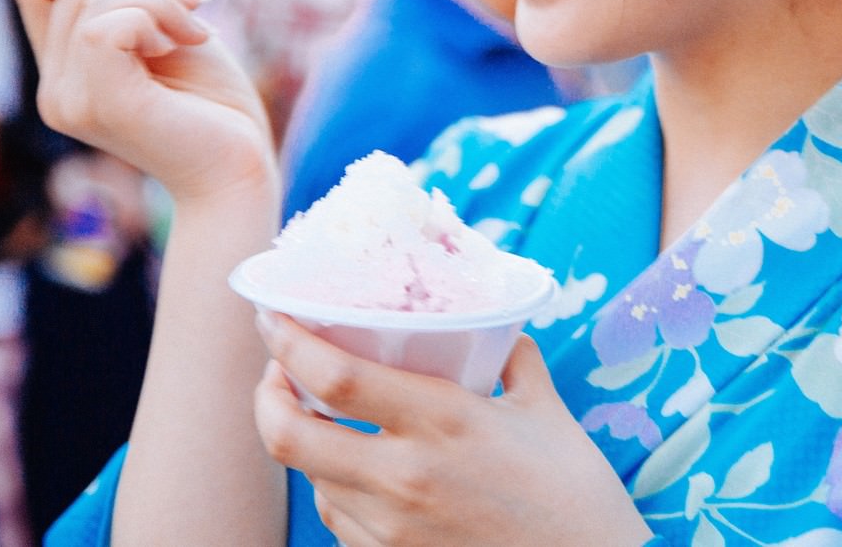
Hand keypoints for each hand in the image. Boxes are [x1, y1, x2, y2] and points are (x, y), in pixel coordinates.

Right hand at [14, 0, 273, 201]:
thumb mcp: (170, 30)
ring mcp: (71, 102)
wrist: (242, 170)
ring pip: (91, 0)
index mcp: (65, 74)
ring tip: (199, 32)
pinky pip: (107, 26)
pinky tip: (188, 46)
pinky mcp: (101, 106)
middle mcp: (56, 91)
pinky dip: (157, 19)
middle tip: (197, 2)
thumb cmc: (215, 108)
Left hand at [253, 316, 653, 546]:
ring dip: (306, 443)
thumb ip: (513, 358)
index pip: (335, 378)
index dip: (288, 342)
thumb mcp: (546, 409)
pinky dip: (339, 489)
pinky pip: (340, 521)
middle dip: (267, 396)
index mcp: (444, 422)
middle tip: (278, 370)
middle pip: (289, 436)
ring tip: (324, 417)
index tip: (275, 316)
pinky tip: (362, 472)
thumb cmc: (575, 495)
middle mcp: (405, 477)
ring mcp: (391, 530)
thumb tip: (495, 323)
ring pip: (311, 480)